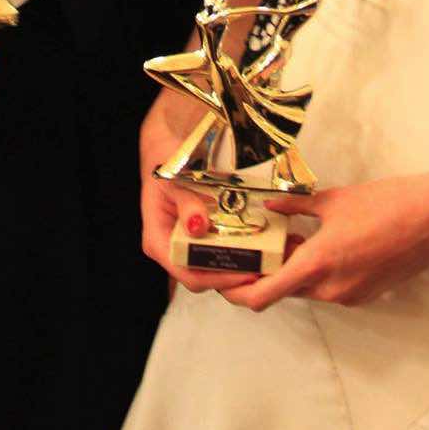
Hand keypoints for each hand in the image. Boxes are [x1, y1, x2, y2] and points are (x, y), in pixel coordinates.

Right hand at [139, 95, 259, 297]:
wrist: (168, 150)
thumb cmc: (166, 162)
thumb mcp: (173, 179)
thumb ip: (185, 203)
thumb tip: (198, 227)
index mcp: (158, 242)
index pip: (188, 274)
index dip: (218, 279)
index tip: (246, 273)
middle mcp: (171, 250)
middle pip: (204, 277)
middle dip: (234, 277)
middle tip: (265, 270)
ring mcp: (186, 246)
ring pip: (214, 268)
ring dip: (240, 267)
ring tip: (269, 261)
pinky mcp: (200, 238)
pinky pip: (219, 251)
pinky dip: (239, 251)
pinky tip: (262, 246)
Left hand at [221, 169, 428, 312]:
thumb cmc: (386, 204)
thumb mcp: (333, 200)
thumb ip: (294, 207)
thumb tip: (268, 207)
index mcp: (316, 265)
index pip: (261, 298)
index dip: (235, 293)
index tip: (223, 278)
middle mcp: (329, 290)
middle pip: (282, 291)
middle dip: (266, 272)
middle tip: (256, 245)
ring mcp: (349, 296)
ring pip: (306, 289)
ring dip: (293, 270)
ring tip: (289, 236)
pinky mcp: (364, 295)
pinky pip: (328, 288)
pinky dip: (316, 272)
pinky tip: (319, 242)